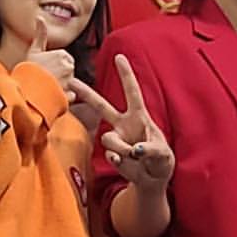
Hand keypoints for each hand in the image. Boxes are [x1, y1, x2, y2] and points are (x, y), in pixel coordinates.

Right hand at [24, 16, 76, 90]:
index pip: (65, 60)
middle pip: (69, 72)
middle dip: (60, 76)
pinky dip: (65, 98)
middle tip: (46, 78)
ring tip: (47, 87)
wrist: (24, 89)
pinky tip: (52, 96)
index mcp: (63, 55)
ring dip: (62, 86)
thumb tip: (40, 18)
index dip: (55, 66)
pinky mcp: (70, 94)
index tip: (45, 69)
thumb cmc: (28, 70)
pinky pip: (71, 96)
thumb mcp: (34, 50)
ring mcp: (70, 82)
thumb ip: (40, 34)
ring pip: (70, 84)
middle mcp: (69, 67)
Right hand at [71, 57, 175, 189]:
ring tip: (134, 155)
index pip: (132, 92)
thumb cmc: (161, 161)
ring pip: (108, 138)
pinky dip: (120, 160)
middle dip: (86, 94)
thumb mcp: (164, 154)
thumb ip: (151, 149)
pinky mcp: (112, 154)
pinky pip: (111, 155)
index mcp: (139, 116)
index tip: (119, 56)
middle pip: (102, 106)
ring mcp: (116, 139)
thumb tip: (134, 150)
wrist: (152, 179)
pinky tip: (127, 162)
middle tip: (72, 82)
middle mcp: (124, 124)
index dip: (126, 74)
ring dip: (121, 148)